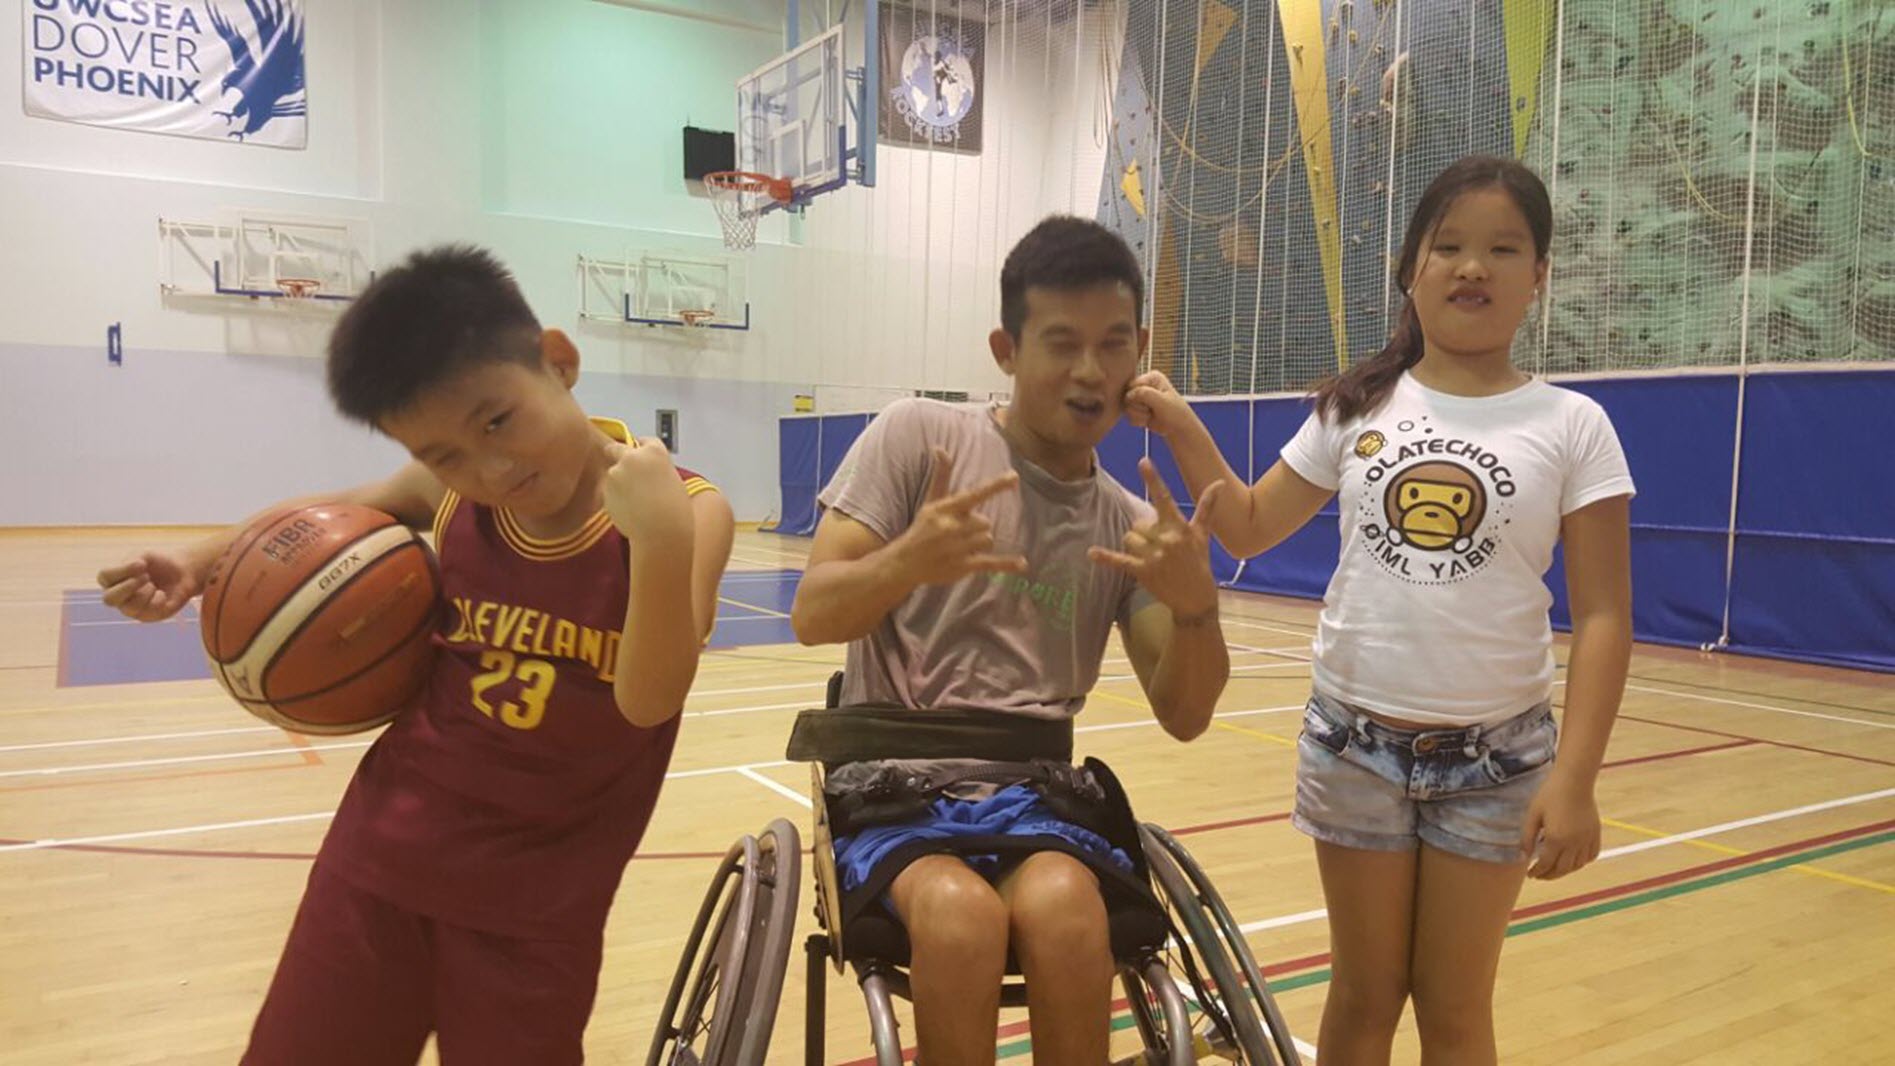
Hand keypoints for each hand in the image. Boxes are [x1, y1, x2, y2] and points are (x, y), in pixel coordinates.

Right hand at [97, 549, 202, 621]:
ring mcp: (130, 608)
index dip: (122, 570)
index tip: (142, 563)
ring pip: (130, 607)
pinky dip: (158, 599)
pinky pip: (149, 611)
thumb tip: (136, 571)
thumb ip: (133, 561)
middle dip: (129, 587)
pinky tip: (161, 593)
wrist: (180, 573)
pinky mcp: (147, 616)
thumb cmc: (157, 563)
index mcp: (111, 579)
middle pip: (109, 599)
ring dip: (146, 593)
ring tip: (153, 584)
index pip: (104, 577)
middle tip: (146, 577)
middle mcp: (117, 596)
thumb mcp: (144, 556)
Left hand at [600, 437, 691, 540]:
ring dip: (618, 482)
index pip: (644, 440)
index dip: (642, 449)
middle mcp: (632, 456)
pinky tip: (629, 509)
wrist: (661, 531)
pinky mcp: (605, 490)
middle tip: (625, 472)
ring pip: (613, 473)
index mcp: (655, 451)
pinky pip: (609, 491)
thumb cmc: (675, 510)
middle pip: (617, 448)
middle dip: (617, 456)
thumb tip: (647, 472)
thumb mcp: (673, 480)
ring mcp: (616, 472)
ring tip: (635, 501)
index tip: (641, 455)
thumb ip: (657, 469)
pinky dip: (614, 497)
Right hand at [888, 449, 1027, 586]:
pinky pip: (990, 563)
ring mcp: (957, 548)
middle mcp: (951, 527)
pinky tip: (1023, 564)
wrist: (905, 562)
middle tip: (959, 533)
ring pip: (988, 540)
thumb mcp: (930, 502)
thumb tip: (940, 448)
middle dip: (977, 527)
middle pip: (985, 522)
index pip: (975, 494)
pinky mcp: (962, 566)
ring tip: (960, 547)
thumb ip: (941, 476)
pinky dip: (1007, 565)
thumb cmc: (922, 529)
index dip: (995, 486)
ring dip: (979, 543)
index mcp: (946, 509)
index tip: (1014, 477)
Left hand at [1088, 459, 1222, 619]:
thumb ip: (1208, 507)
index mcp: (1179, 527)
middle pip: (1139, 523)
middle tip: (1157, 546)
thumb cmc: (1199, 562)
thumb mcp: (1203, 534)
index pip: (1164, 498)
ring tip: (1148, 556)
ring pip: (1128, 537)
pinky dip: (1105, 557)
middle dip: (1144, 532)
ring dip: (1133, 544)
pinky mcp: (1142, 572)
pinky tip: (1091, 553)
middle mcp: (1166, 539)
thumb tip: (1220, 483)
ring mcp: (1153, 556)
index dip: (1153, 479)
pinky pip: (1119, 560)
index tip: (1144, 461)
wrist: (1196, 598)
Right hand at [1122, 371, 1192, 437]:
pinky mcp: (1137, 408)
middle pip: (1126, 396)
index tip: (1153, 402)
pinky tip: (1149, 419)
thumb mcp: (1161, 401)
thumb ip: (1144, 393)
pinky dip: (1138, 420)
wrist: (1179, 429)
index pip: (1132, 385)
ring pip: (1126, 407)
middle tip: (1152, 409)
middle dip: (1139, 407)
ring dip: (1139, 415)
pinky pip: (1128, 416)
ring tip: (1151, 414)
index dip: (1138, 397)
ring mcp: (1140, 397)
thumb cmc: (1175, 413)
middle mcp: (1144, 385)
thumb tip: (1128, 395)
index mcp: (1151, 377)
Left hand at [1520, 772, 1601, 879]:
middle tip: (1540, 876)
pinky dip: (1582, 862)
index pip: (1546, 864)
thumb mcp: (1533, 814)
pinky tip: (1574, 860)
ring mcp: (1586, 839)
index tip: (1530, 874)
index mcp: (1556, 839)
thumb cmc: (1550, 794)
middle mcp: (1573, 843)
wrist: (1574, 780)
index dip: (1537, 872)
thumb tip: (1523, 856)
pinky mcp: (1595, 833)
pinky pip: (1591, 855)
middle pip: (1562, 869)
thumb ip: (1527, 837)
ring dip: (1565, 871)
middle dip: (1549, 875)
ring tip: (1555, 869)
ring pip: (1577, 865)